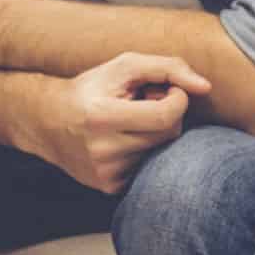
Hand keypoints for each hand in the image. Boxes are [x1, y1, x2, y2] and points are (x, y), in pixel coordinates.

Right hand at [31, 53, 212, 194]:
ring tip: (132, 121)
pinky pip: (150, 166)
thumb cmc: (92, 88)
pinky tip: (127, 139)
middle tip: (147, 102)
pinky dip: (147, 150)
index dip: (178, 98)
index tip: (167, 89)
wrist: (48, 122)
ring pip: (162, 151)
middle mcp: (102, 151)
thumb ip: (169, 68)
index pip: (167, 116)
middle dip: (169, 113)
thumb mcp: (125, 66)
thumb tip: (206, 87)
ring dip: (157, 132)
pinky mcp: (110, 187)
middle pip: (169, 134)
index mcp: (102, 117)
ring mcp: (106, 174)